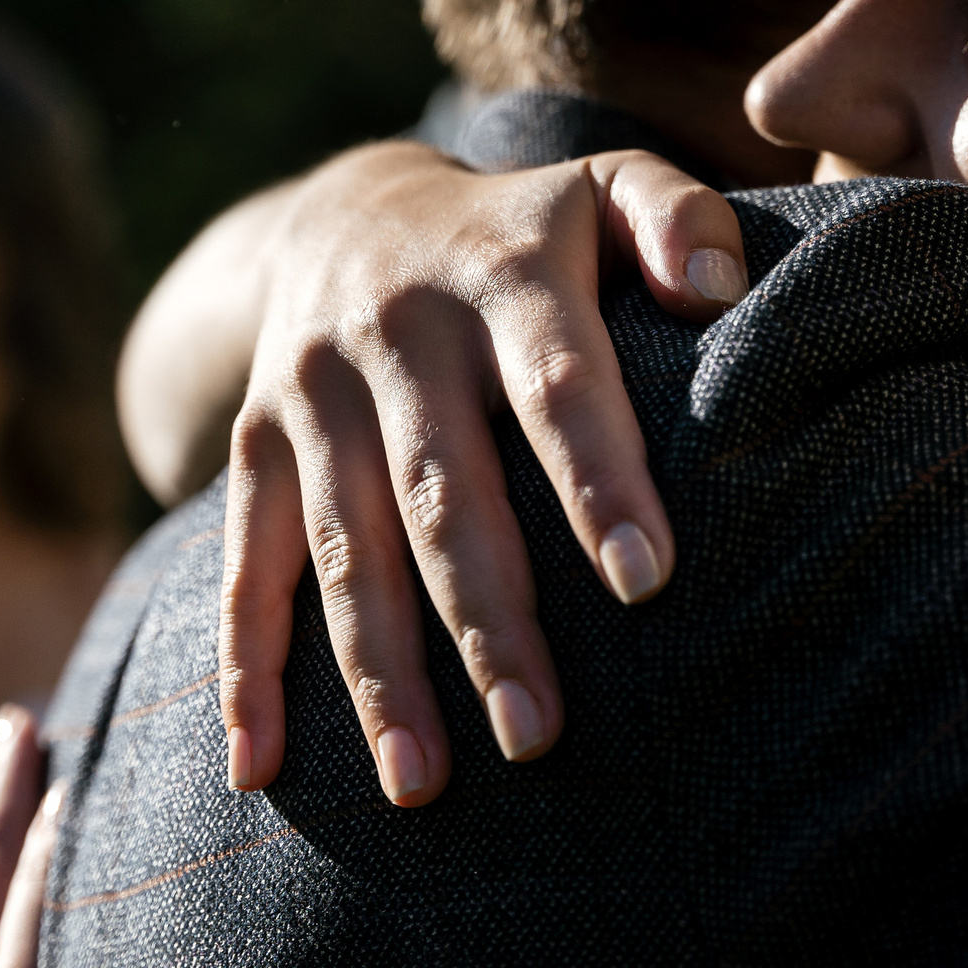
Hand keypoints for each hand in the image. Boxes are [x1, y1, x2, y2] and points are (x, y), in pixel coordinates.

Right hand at [219, 140, 743, 805]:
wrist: (345, 211)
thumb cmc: (525, 232)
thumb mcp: (607, 186)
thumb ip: (680, 219)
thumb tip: (720, 290)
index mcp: (502, 276)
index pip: (556, 384)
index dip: (596, 478)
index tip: (645, 580)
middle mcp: (398, 334)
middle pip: (442, 490)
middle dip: (486, 616)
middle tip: (536, 731)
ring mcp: (314, 395)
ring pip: (345, 546)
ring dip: (379, 668)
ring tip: (425, 782)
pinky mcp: (256, 446)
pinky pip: (246, 565)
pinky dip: (248, 669)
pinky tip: (262, 768)